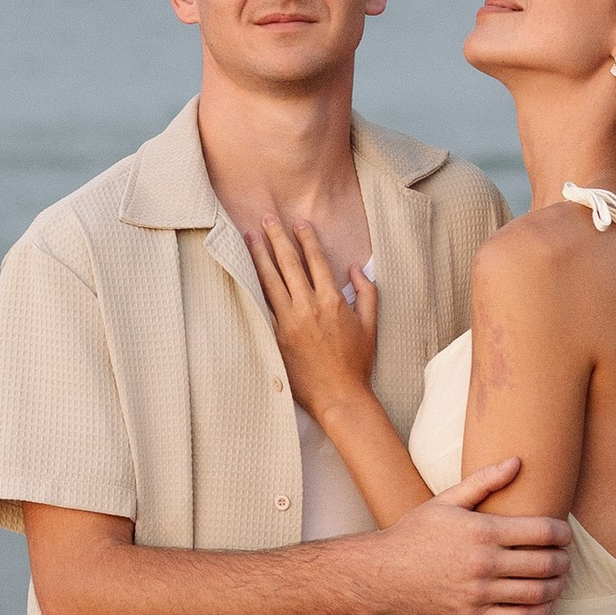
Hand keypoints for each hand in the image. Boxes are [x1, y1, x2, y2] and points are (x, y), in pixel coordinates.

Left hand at [250, 208, 378, 424]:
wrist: (338, 395)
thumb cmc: (356, 362)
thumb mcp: (370, 324)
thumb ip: (366, 292)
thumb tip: (355, 268)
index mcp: (332, 300)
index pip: (316, 260)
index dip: (306, 238)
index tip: (298, 222)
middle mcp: (308, 306)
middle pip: (289, 264)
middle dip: (277, 238)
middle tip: (266, 219)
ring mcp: (289, 321)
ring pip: (270, 281)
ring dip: (259, 256)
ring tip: (249, 238)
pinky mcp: (276, 336)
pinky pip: (263, 305)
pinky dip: (254, 286)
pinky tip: (246, 272)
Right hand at [376, 462, 572, 614]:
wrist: (382, 573)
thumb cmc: (414, 533)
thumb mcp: (446, 501)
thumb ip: (484, 481)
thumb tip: (518, 462)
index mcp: (482, 531)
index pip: (541, 532)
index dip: (562, 533)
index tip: (565, 534)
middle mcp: (484, 563)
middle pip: (544, 563)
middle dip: (563, 560)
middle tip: (566, 557)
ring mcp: (479, 592)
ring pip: (536, 594)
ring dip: (557, 587)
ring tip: (560, 580)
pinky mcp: (472, 614)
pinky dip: (539, 612)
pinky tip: (544, 604)